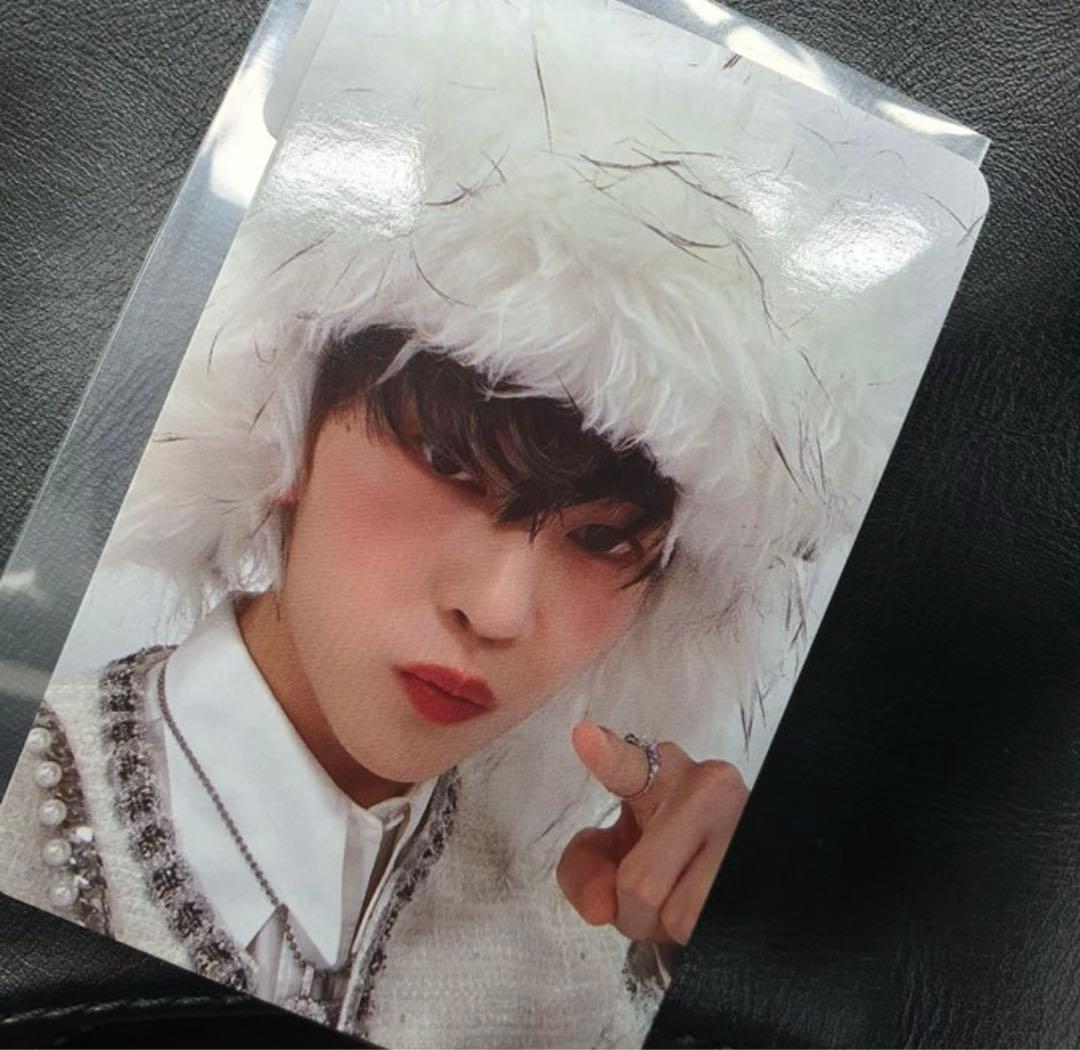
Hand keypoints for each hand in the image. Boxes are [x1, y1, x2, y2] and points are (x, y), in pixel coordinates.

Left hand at [556, 721, 748, 945]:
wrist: (730, 851)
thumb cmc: (663, 846)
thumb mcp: (614, 846)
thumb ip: (584, 870)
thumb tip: (600, 908)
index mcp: (661, 771)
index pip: (630, 765)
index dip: (605, 754)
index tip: (583, 737)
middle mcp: (709, 790)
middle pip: (641, 884)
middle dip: (633, 911)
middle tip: (645, 898)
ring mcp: (744, 828)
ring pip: (679, 917)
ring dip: (668, 929)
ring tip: (680, 900)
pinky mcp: (768, 870)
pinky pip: (710, 931)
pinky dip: (696, 937)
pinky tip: (705, 910)